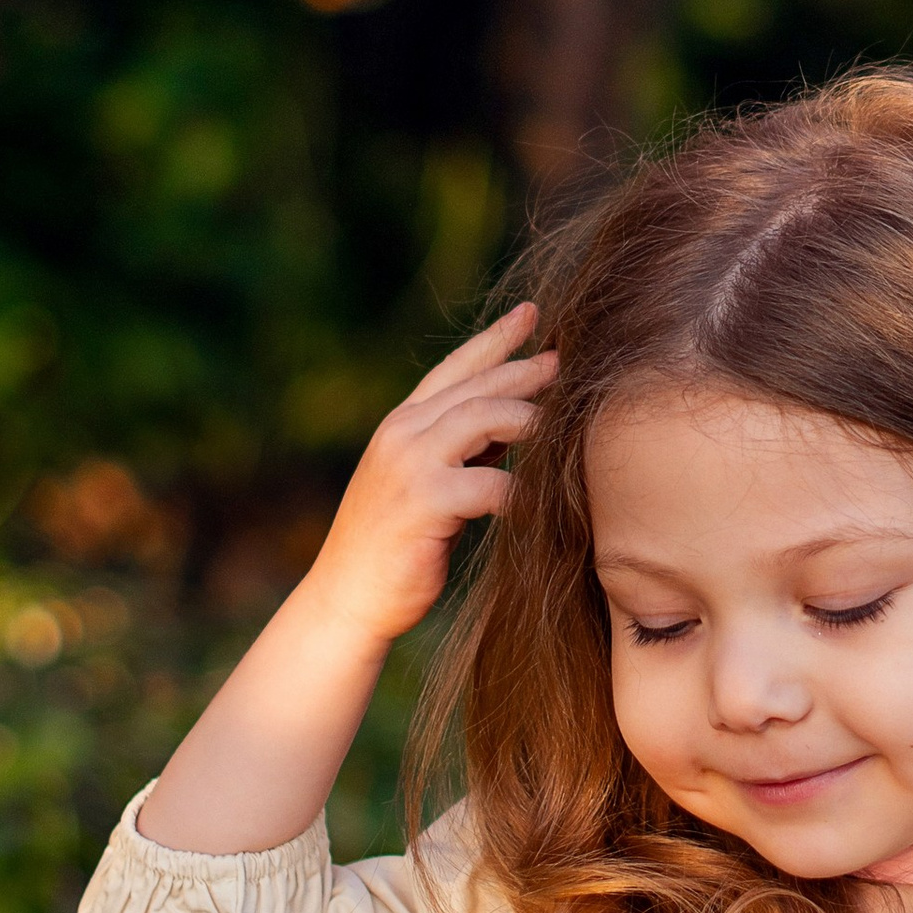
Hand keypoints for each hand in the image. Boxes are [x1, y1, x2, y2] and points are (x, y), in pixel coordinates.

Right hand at [305, 304, 556, 649]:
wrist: (347, 599)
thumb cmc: (394, 547)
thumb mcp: (424, 485)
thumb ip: (459, 451)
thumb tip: (511, 425)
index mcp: (401, 426)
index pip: (453, 369)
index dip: (494, 339)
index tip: (531, 313)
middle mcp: (401, 434)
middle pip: (476, 386)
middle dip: (524, 371)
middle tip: (565, 361)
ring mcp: (409, 465)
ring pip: (483, 419)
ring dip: (529, 420)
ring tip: (564, 426)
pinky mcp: (423, 503)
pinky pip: (490, 485)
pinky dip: (521, 493)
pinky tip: (541, 503)